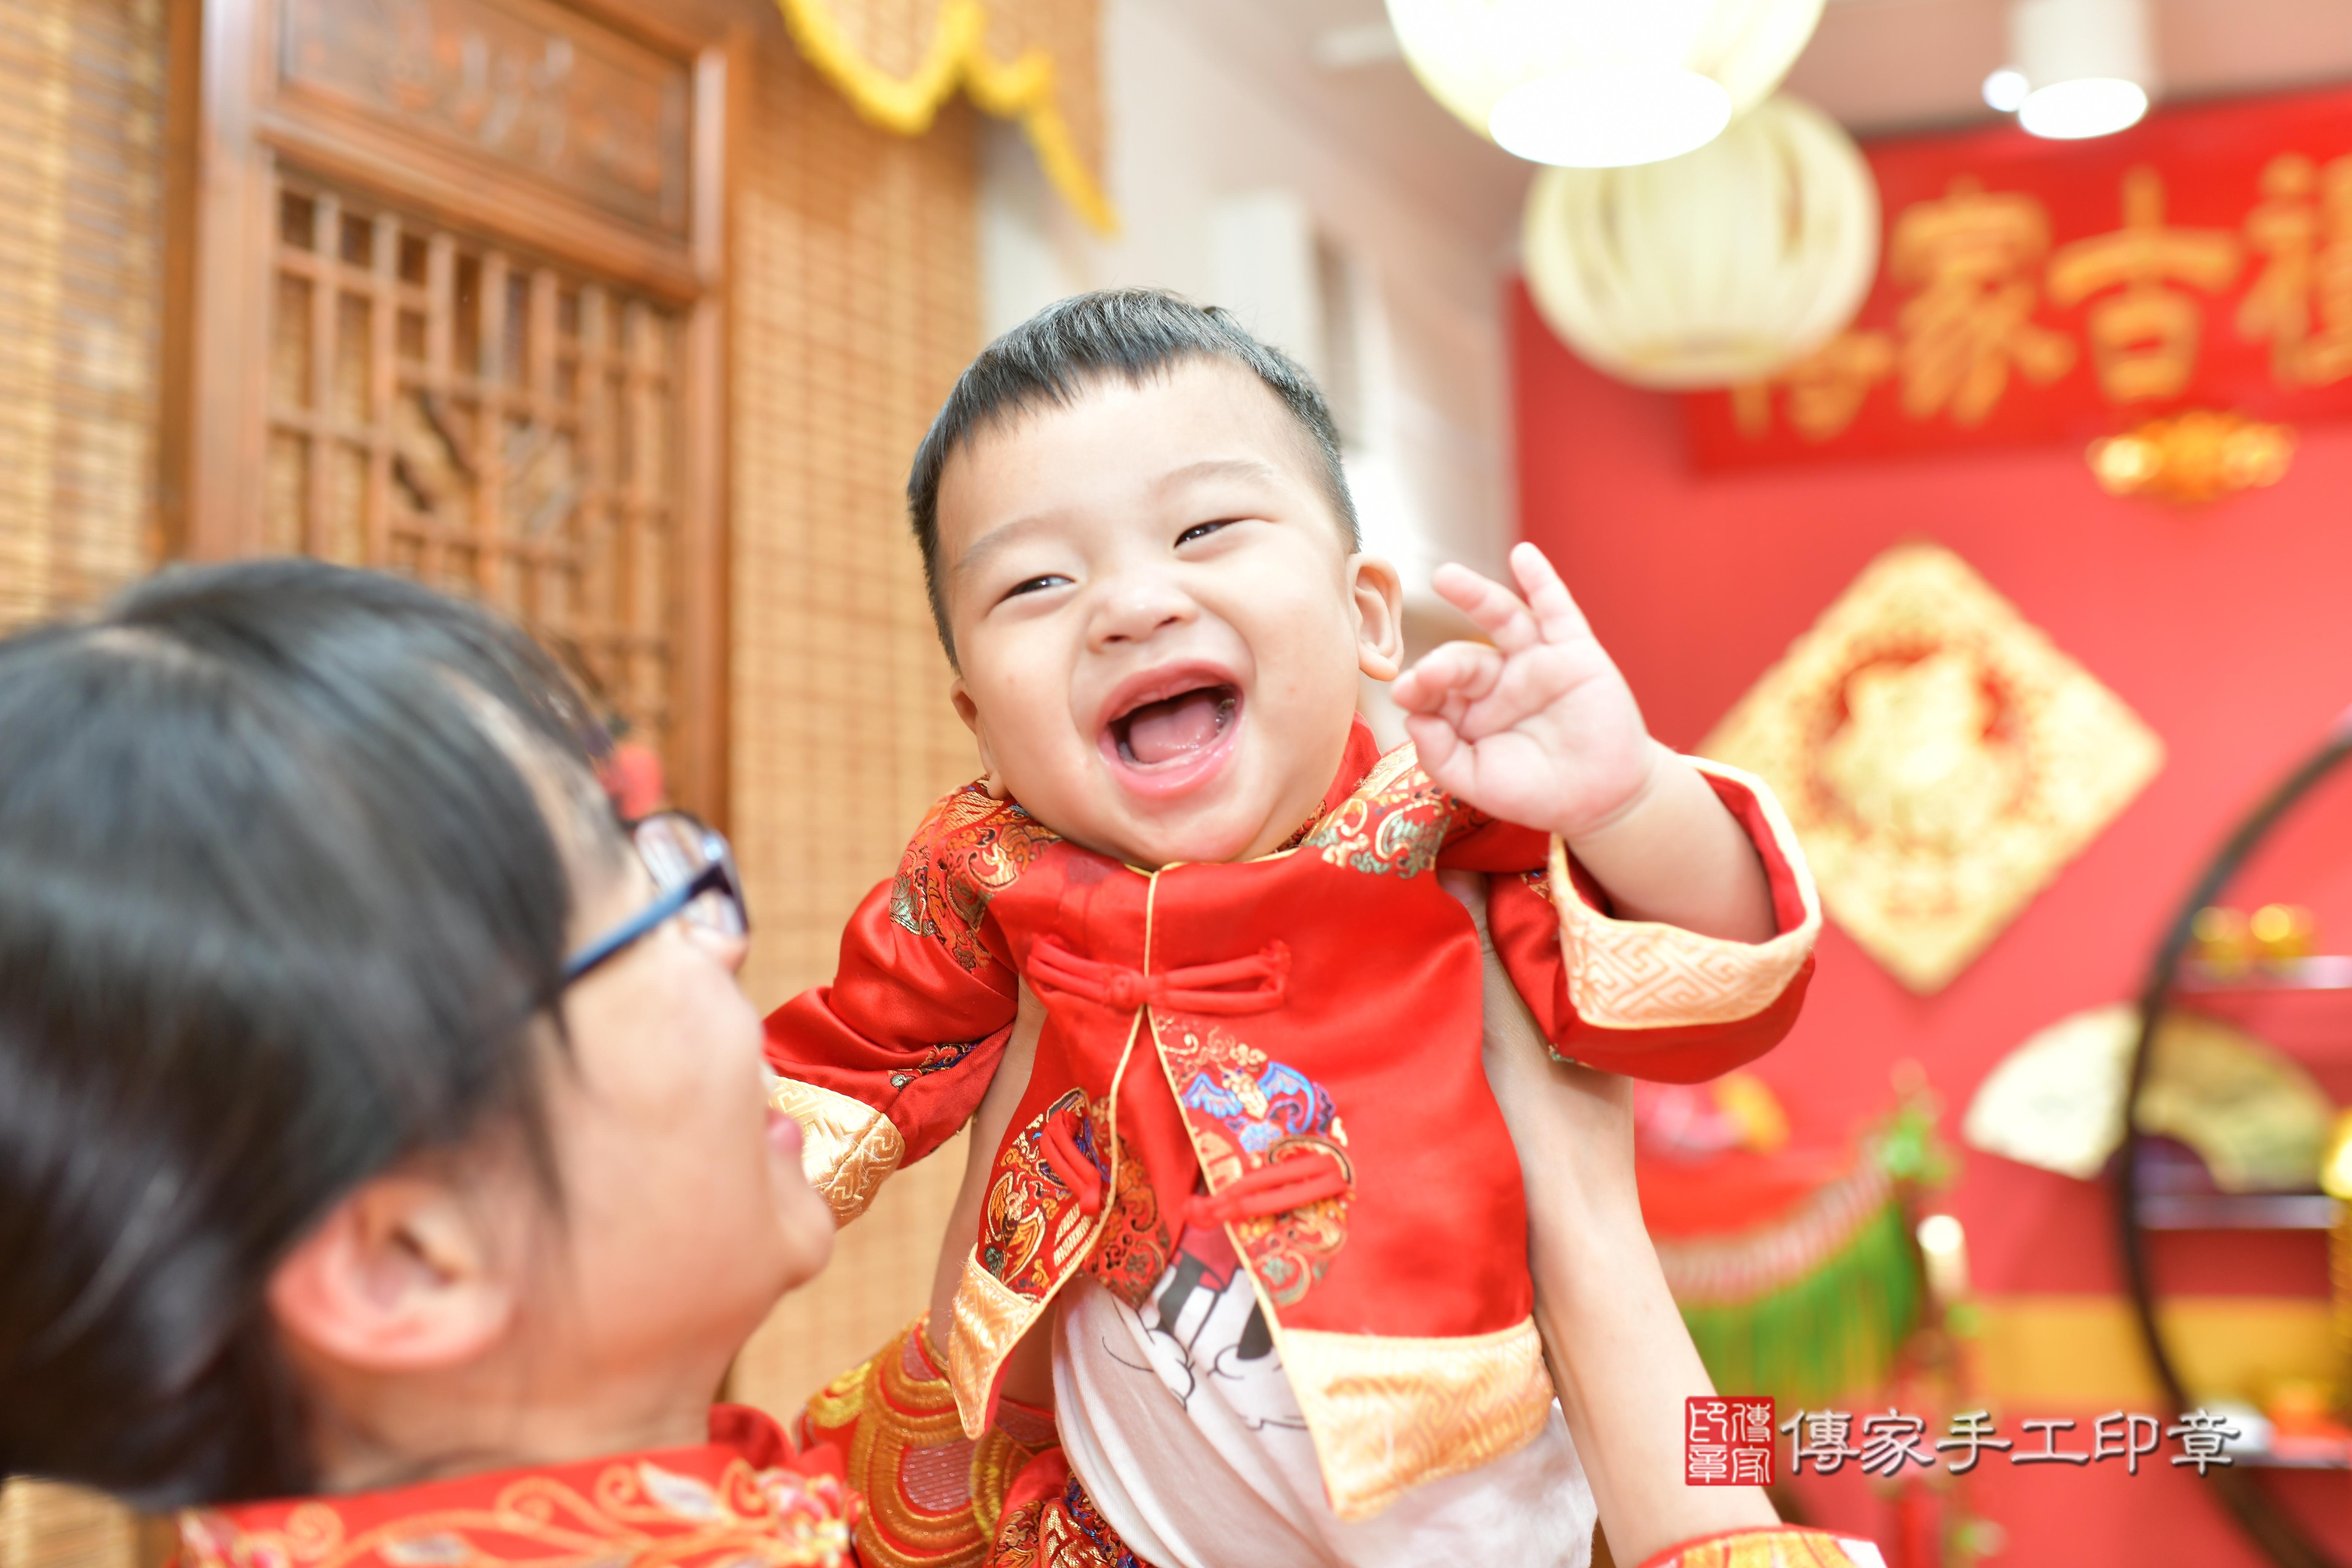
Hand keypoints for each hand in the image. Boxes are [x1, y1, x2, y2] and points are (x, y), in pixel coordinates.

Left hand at [1390, 543, 1661, 843]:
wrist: (1602, 800)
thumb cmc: (1536, 791)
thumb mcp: (1477, 782)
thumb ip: (1439, 755)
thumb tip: (1413, 718)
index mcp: (1469, 710)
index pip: (1435, 690)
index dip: (1419, 688)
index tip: (1406, 693)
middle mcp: (1498, 680)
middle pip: (1463, 658)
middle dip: (1443, 664)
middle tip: (1427, 674)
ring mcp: (1536, 661)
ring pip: (1501, 620)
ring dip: (1474, 594)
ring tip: (1445, 576)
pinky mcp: (1575, 652)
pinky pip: (1557, 610)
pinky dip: (1542, 580)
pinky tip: (1523, 556)